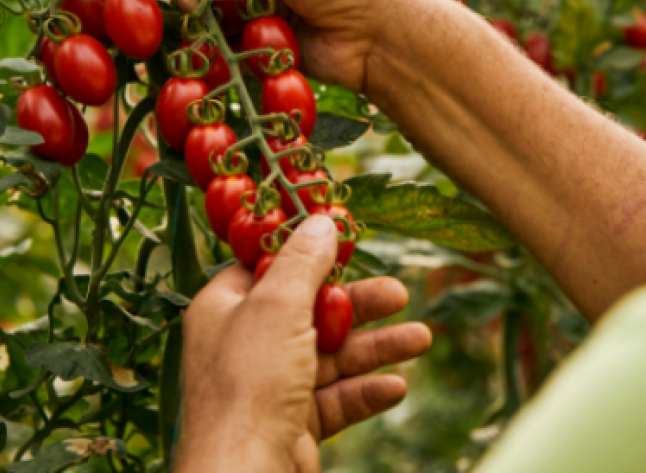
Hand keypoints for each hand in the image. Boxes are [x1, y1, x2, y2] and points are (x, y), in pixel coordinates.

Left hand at [174, 214, 431, 472]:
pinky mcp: (293, 425)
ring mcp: (269, 388)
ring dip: (376, 347)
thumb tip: (322, 220)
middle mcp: (244, 345)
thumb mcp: (277, 306)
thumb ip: (303, 261)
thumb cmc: (248, 387)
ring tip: (421, 340)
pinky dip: (366, 390)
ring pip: (331, 356)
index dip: (308, 252)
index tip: (347, 238)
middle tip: (400, 293)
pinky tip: (397, 386)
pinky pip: (336, 398)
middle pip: (311, 311)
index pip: (268, 268)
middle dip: (359, 305)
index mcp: (225, 309)